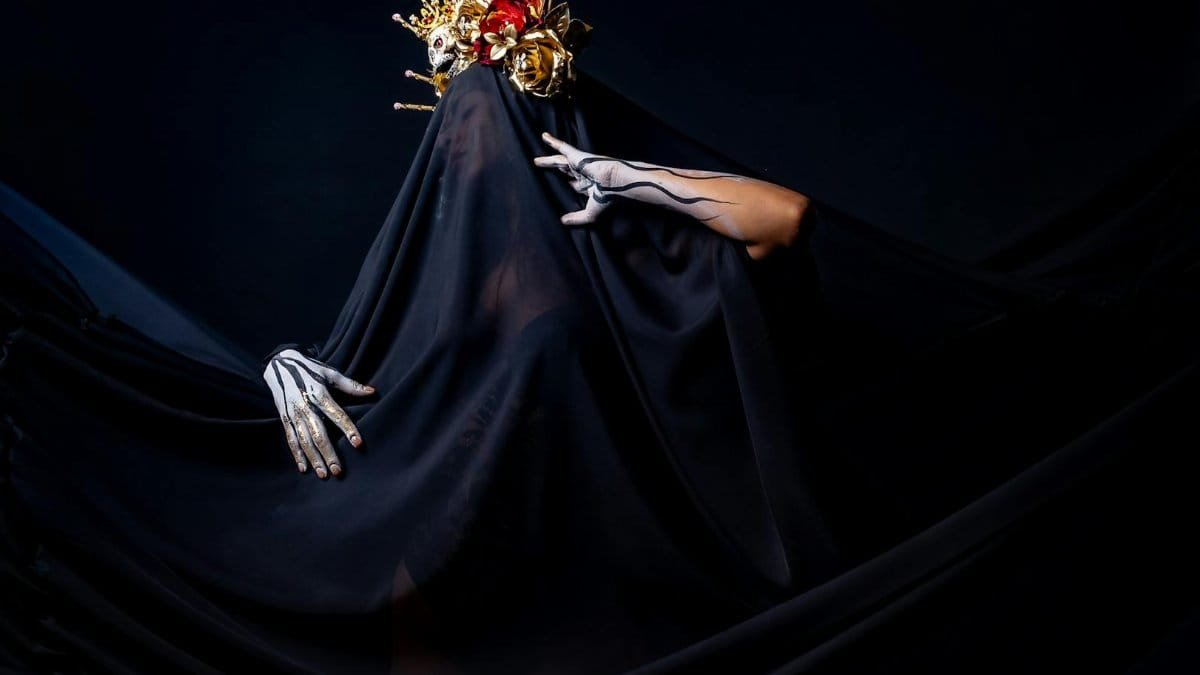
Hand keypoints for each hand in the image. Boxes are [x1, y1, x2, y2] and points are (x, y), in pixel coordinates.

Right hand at [262, 349, 374, 478]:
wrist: (279, 364)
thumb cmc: (310, 368)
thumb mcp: (330, 373)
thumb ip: (350, 385)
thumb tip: (372, 392)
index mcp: (318, 394)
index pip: (336, 414)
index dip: (348, 429)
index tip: (358, 444)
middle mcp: (304, 407)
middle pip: (318, 434)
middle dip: (328, 454)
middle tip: (338, 471)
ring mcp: (293, 414)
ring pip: (304, 441)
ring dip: (314, 459)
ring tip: (324, 475)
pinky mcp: (284, 419)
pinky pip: (290, 439)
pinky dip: (297, 455)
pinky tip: (304, 468)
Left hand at [533, 132, 618, 225]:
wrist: (616, 183)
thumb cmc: (608, 198)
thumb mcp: (591, 214)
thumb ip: (577, 218)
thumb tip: (563, 221)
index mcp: (589, 186)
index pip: (575, 185)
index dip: (567, 187)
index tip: (556, 190)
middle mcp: (584, 174)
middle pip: (565, 171)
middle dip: (556, 171)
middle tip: (544, 172)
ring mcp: (580, 164)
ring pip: (560, 161)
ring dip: (548, 160)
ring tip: (536, 161)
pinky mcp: (577, 156)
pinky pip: (562, 147)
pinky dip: (553, 142)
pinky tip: (544, 137)